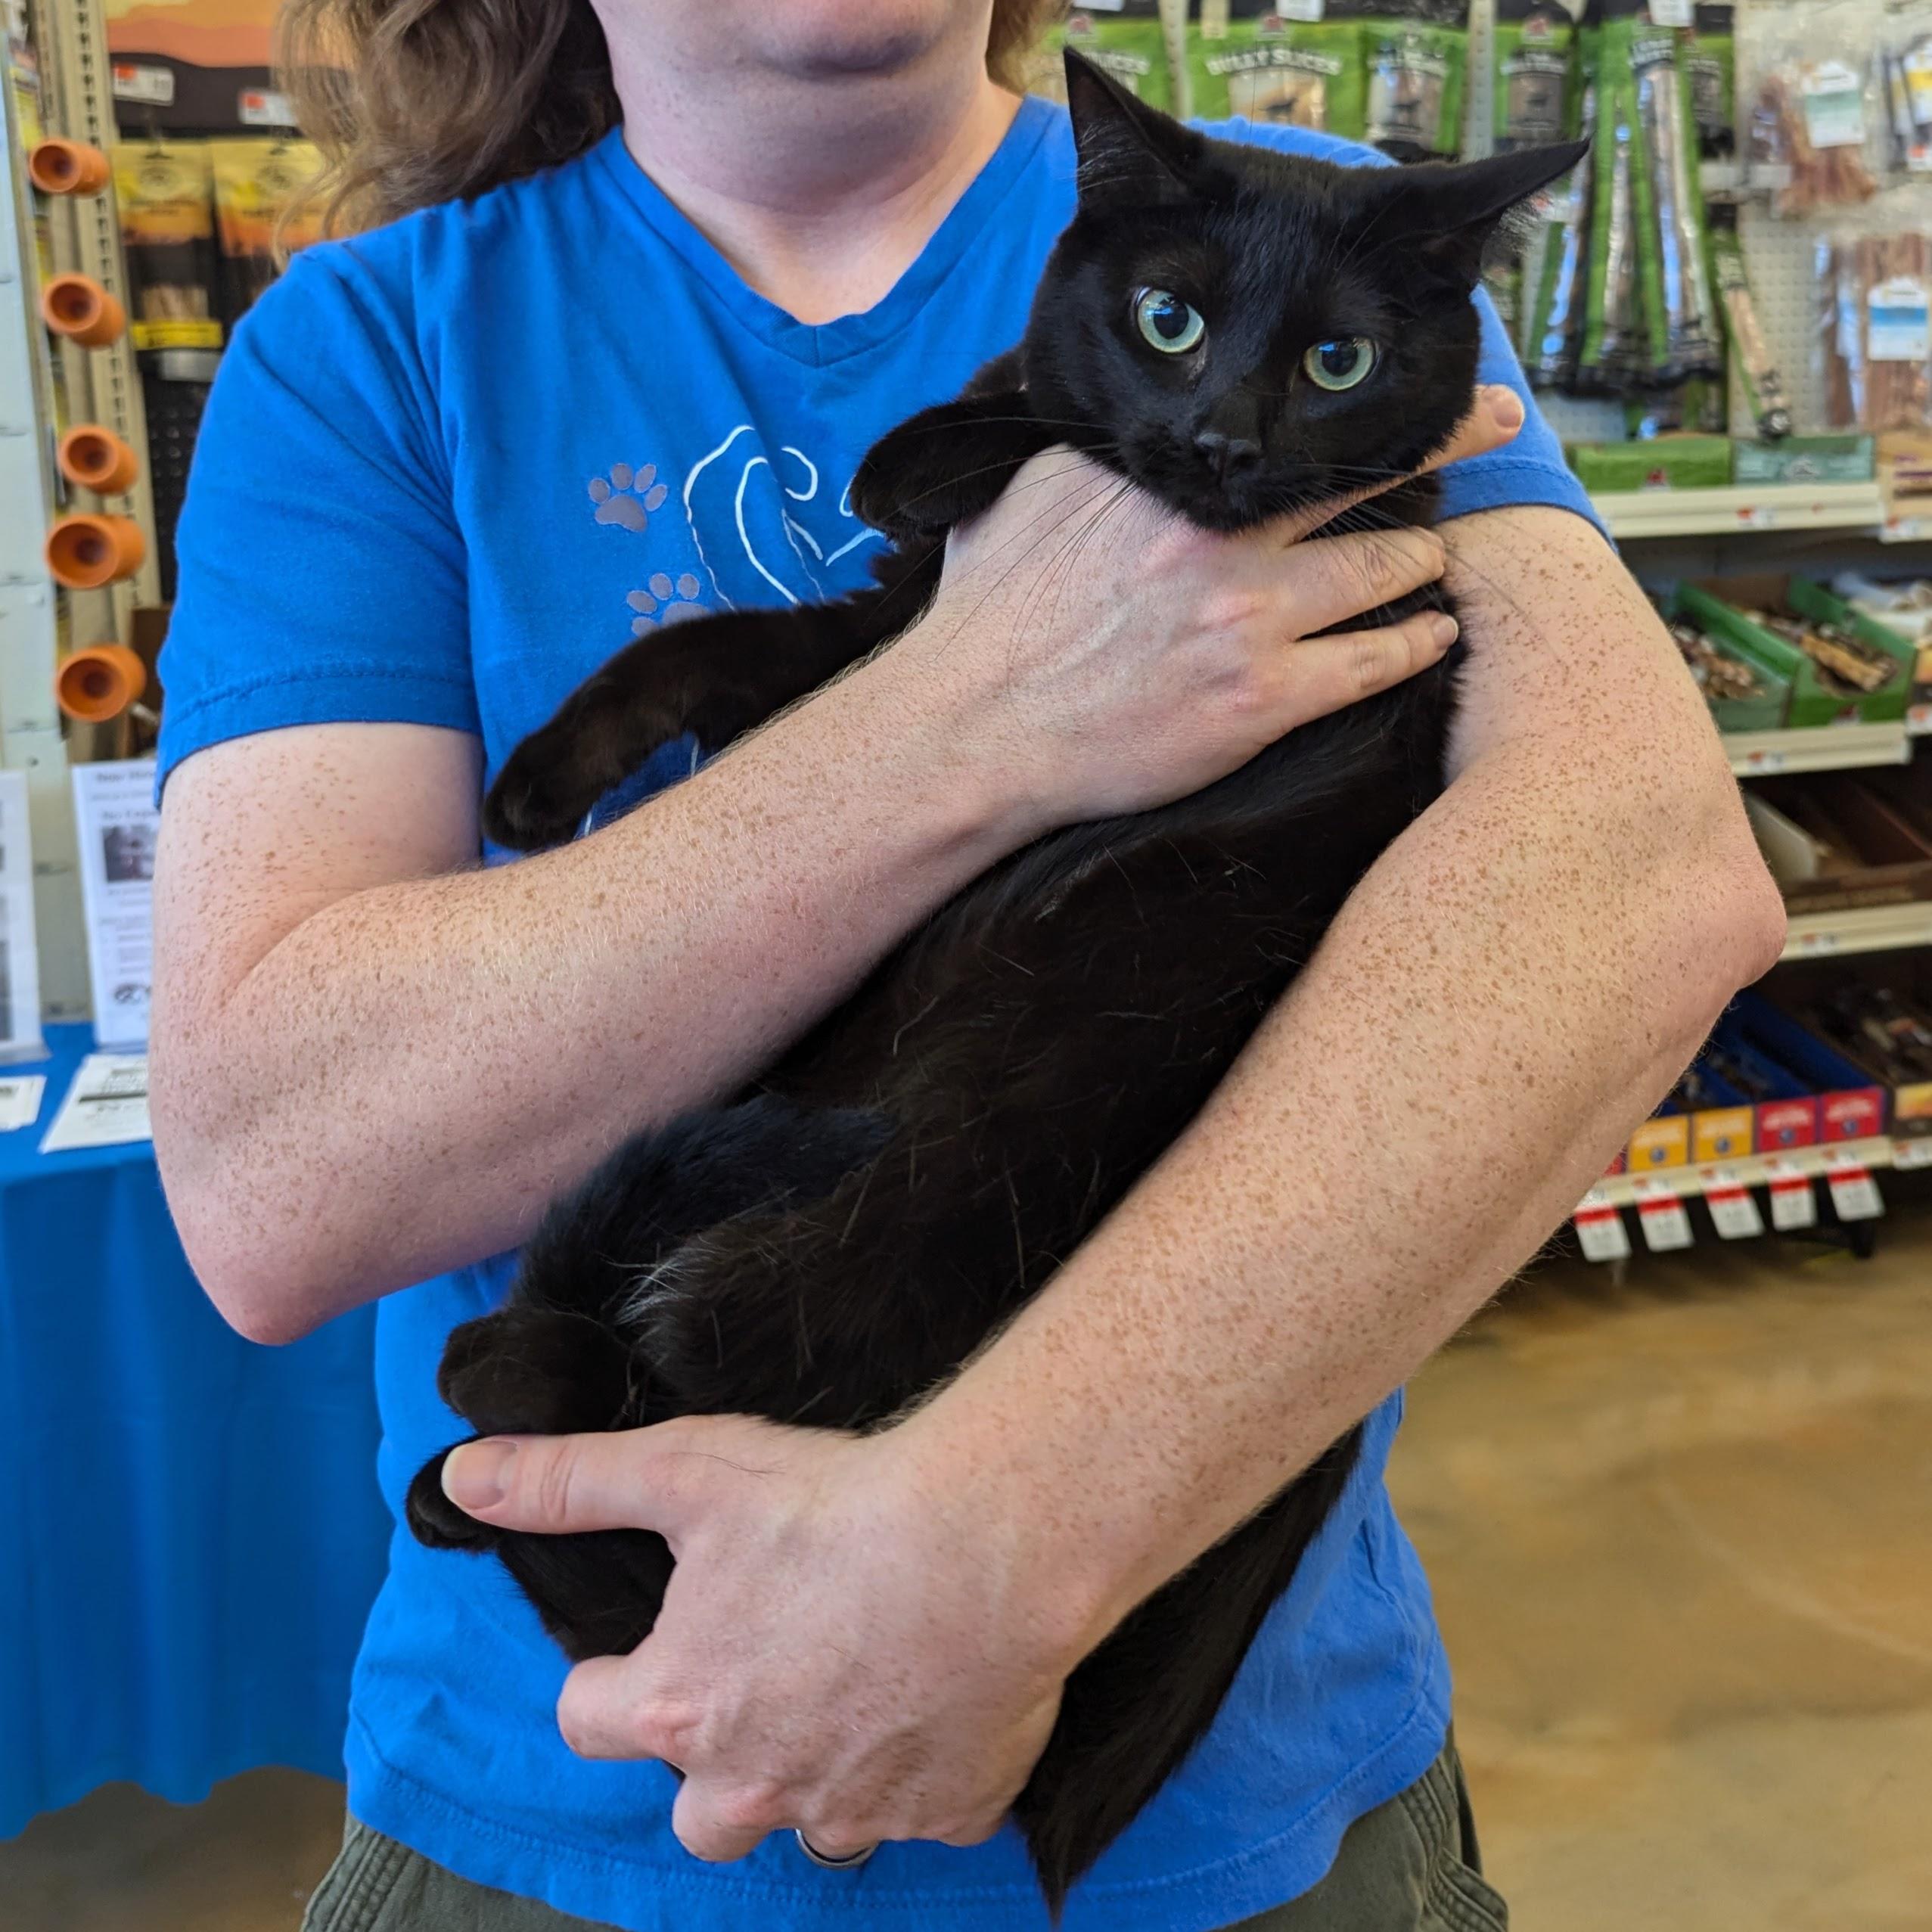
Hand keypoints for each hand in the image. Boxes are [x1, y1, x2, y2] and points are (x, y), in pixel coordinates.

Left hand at [441, 1413, 1082, 1860]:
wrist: (987, 1542)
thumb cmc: (833, 1506)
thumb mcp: (686, 1471)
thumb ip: (569, 1482)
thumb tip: (462, 1479)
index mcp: (679, 1708)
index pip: (589, 1721)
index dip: (614, 1679)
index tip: (655, 1643)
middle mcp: (753, 1782)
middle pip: (697, 1816)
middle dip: (712, 1762)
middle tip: (760, 1678)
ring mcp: (851, 1808)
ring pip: (808, 1822)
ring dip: (814, 1771)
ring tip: (851, 1685)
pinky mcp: (945, 1813)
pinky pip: (917, 1810)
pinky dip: (918, 1769)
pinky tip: (935, 1694)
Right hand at [880, 385, 1523, 834]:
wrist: (972, 732)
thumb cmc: (985, 620)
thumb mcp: (1025, 499)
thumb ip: (1092, 455)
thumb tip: (1119, 417)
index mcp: (1160, 476)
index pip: (1285, 423)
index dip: (1365, 399)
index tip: (1427, 373)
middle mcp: (1216, 535)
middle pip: (1361, 477)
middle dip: (1437, 449)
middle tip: (1488, 428)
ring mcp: (1246, 618)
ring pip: (1386, 568)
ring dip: (1423, 560)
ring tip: (1435, 560)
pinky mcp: (1261, 700)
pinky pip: (1375, 662)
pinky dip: (1417, 643)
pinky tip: (1436, 635)